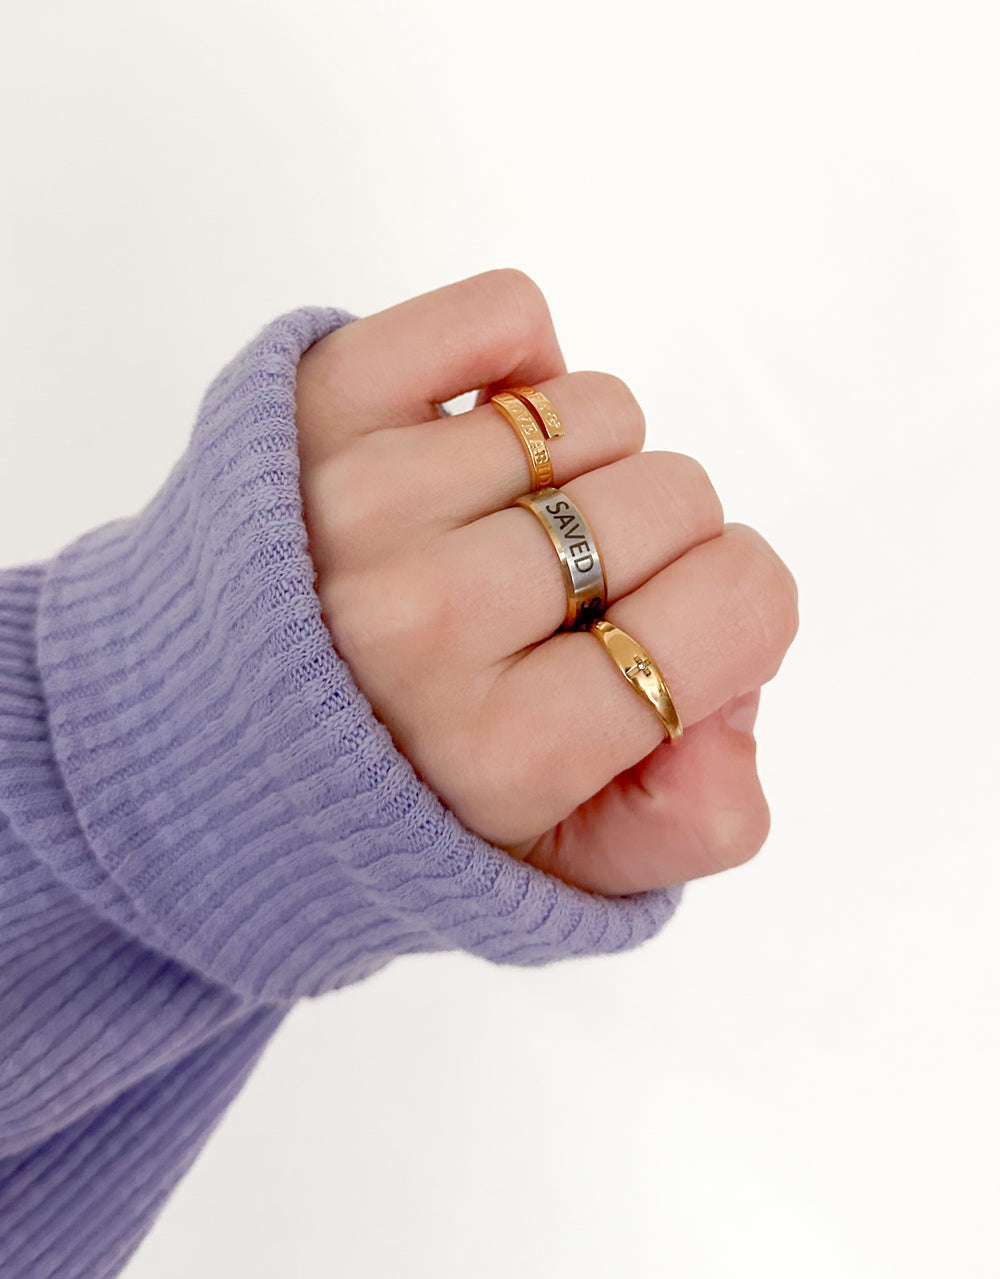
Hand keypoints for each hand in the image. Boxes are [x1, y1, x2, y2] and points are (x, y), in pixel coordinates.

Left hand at [294, 269, 797, 894]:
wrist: (216, 713)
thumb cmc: (402, 784)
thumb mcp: (555, 862)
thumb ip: (689, 825)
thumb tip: (730, 701)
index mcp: (507, 749)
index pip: (740, 602)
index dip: (736, 615)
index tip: (666, 633)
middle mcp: (427, 620)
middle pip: (677, 494)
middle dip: (657, 545)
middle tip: (568, 597)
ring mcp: (364, 500)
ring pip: (599, 408)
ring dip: (582, 469)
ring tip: (502, 534)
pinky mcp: (322, 399)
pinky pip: (507, 314)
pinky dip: (522, 363)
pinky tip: (474, 450)